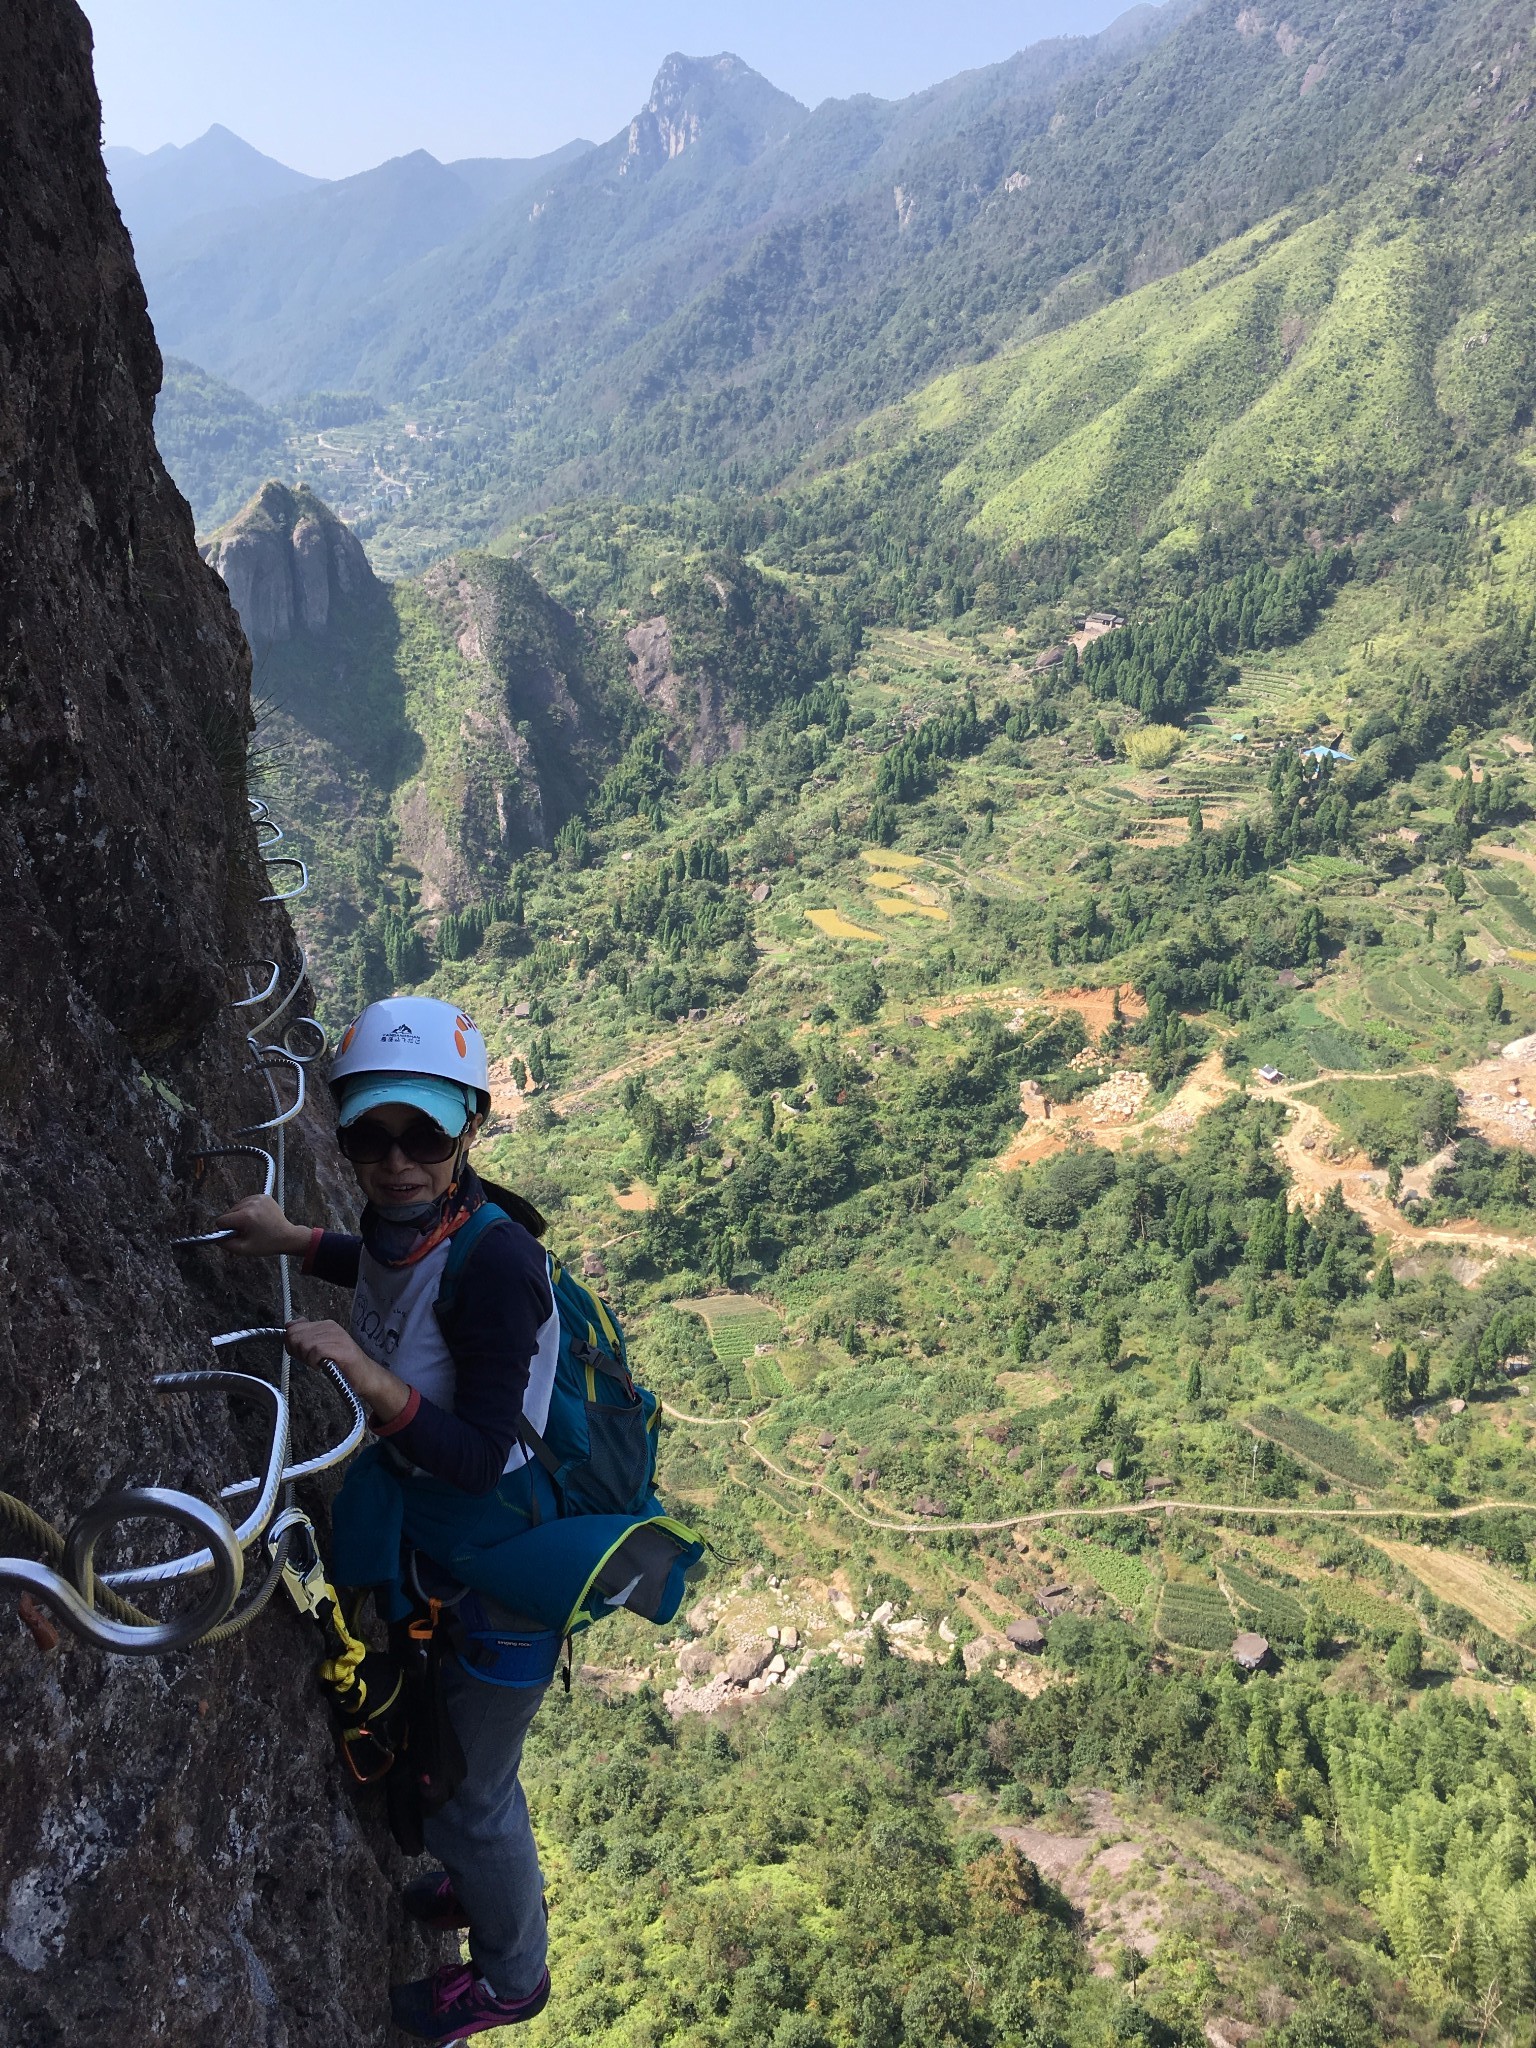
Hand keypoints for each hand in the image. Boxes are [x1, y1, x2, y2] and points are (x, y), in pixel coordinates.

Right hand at [216, 1194, 310, 1258]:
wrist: (287, 1236)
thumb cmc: (267, 1244)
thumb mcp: (244, 1249)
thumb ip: (226, 1244)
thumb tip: (216, 1238)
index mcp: (246, 1216)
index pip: (222, 1220)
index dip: (226, 1230)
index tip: (236, 1234)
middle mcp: (251, 1203)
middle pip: (229, 1212)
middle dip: (234, 1223)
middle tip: (248, 1231)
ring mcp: (258, 1198)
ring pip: (237, 1206)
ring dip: (240, 1215)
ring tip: (254, 1224)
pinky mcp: (263, 1196)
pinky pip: (246, 1202)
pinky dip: (248, 1209)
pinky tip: (257, 1218)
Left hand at [285, 1319, 410, 1425]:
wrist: (365, 1376)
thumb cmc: (342, 1365)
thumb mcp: (320, 1347)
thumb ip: (305, 1337)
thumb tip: (289, 1327)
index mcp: (325, 1325)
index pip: (293, 1327)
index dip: (291, 1343)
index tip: (300, 1353)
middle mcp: (331, 1327)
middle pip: (296, 1335)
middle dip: (297, 1352)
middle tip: (310, 1360)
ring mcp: (336, 1336)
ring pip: (304, 1344)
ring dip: (307, 1359)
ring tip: (318, 1363)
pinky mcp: (340, 1348)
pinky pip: (315, 1352)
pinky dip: (314, 1362)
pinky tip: (322, 1365)